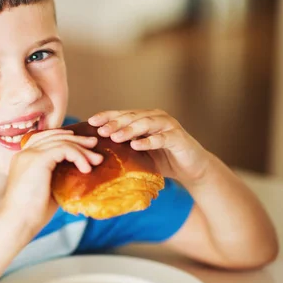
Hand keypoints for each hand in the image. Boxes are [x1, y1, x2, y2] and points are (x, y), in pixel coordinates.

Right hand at [1, 129, 101, 232]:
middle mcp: (25, 153)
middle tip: (94, 144)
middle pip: (55, 135)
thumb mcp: (48, 189)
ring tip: (96, 160)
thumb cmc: (32, 213)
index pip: (45, 137)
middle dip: (77, 139)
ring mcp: (30, 155)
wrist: (17, 223)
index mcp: (24, 158)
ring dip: (82, 149)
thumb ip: (58, 177)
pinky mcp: (38, 160)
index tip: (83, 144)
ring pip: (61, 141)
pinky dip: (78, 156)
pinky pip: (64, 149)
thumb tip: (79, 173)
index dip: (64, 137)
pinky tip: (86, 168)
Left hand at [88, 109, 210, 183]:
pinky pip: (162, 138)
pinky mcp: (178, 137)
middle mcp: (155, 117)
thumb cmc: (161, 160)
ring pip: (146, 124)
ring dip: (129, 130)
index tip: (91, 122)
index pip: (122, 114)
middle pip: (132, 117)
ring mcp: (168, 125)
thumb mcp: (138, 154)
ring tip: (115, 137)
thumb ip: (122, 149)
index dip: (107, 116)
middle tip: (101, 131)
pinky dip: (149, 141)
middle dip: (115, 123)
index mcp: (143, 118)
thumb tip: (94, 153)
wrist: (191, 168)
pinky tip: (136, 146)